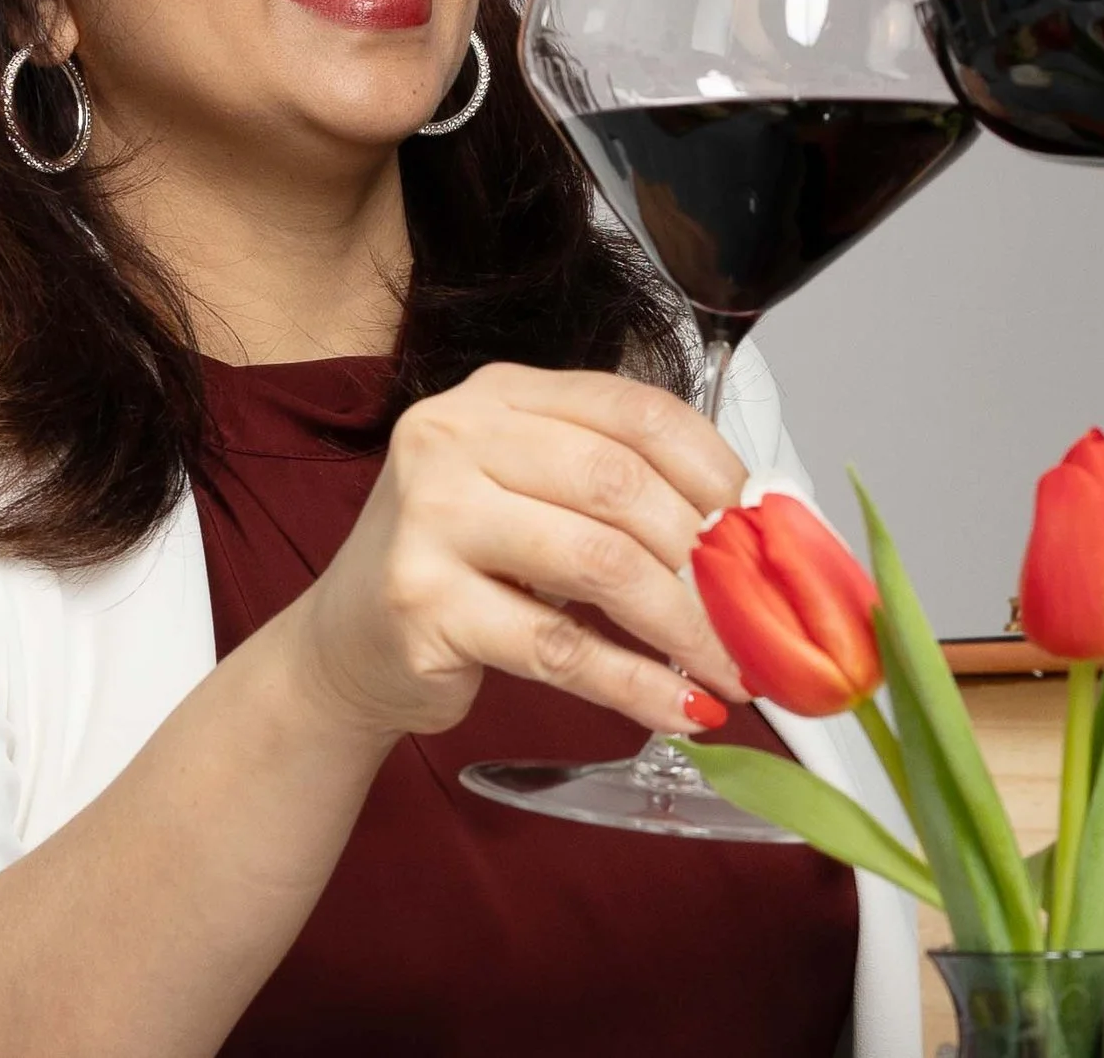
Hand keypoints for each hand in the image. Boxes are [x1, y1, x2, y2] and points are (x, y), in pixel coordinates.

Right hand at [273, 363, 751, 741]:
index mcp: (497, 396)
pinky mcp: (423, 607)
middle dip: (705, 557)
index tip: (759, 525)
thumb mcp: (530, 496)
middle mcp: (454, 440)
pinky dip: (635, 684)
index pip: (632, 409)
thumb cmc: (457, 565)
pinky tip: (679, 708)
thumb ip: (616, 489)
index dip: (713, 468)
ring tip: (730, 668)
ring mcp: (431, 520)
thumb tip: (747, 528)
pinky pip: (560, 648)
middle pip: (621, 485)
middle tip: (753, 609)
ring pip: (599, 565)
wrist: (345, 647)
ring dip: (685, 627)